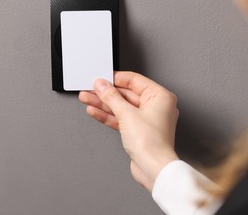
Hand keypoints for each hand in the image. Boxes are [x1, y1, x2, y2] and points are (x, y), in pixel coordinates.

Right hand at [78, 71, 179, 191]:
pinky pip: (122, 119)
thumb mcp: (127, 114)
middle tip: (91, 89)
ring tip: (87, 98)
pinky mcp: (139, 131)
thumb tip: (102, 84)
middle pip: (126, 94)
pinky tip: (95, 111)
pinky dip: (108, 115)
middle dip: (106, 93)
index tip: (101, 78)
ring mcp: (147, 120)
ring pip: (122, 107)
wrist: (153, 169)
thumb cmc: (152, 143)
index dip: (116, 79)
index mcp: (160, 97)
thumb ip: (111, 97)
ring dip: (104, 103)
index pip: (135, 80)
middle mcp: (156, 107)